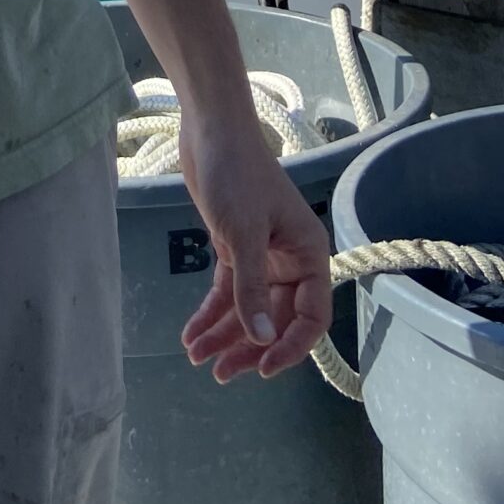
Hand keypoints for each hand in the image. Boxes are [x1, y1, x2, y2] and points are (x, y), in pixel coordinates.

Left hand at [176, 96, 332, 379]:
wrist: (211, 130)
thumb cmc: (236, 175)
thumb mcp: (243, 234)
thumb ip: (252, 290)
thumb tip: (264, 341)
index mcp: (310, 255)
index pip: (311, 317)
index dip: (290, 347)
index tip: (261, 368)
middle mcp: (291, 260)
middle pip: (276, 319)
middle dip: (248, 346)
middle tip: (219, 374)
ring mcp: (263, 256)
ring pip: (249, 309)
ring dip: (225, 334)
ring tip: (196, 358)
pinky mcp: (236, 248)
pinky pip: (229, 291)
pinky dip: (211, 313)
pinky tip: (192, 334)